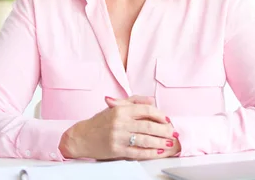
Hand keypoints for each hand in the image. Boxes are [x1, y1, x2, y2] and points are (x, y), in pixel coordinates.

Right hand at [59, 96, 177, 160]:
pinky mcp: (117, 150)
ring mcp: (119, 137)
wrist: (82, 137)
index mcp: (121, 110)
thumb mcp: (115, 107)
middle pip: (149, 126)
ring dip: (160, 142)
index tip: (167, 120)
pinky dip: (151, 153)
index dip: (160, 115)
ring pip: (145, 140)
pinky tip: (158, 152)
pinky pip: (138, 152)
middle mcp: (120, 123)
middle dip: (164, 130)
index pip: (146, 110)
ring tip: (169, 143)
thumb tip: (152, 101)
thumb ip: (134, 101)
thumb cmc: (99, 122)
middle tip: (172, 133)